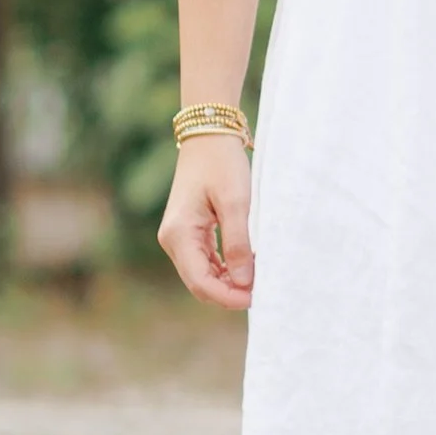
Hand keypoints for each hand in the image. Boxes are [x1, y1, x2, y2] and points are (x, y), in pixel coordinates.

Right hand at [159, 135, 255, 312]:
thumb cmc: (222, 164)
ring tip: (259, 278)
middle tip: (262, 291)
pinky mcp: (188, 232)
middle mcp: (173, 240)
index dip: (227, 296)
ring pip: (202, 274)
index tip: (255, 298)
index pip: (200, 281)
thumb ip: (239, 243)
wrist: (209, 136)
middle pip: (199, 283)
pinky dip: (225, 268)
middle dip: (229, 292)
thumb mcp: (236, 203)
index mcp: (179, 234)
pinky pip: (205, 261)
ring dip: (228, 281)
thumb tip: (244, 282)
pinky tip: (248, 264)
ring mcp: (178, 237)